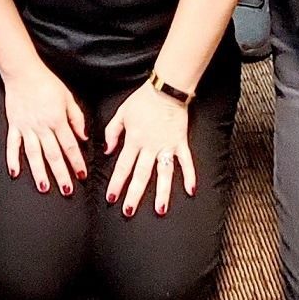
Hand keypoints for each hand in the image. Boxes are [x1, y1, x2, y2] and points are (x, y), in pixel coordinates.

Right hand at [2, 61, 87, 196]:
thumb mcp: (68, 98)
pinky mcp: (14, 125)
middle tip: (67, 191)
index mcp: (57, 120)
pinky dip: (13, 159)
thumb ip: (77, 118)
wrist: (23, 72)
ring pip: (34, 154)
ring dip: (39, 172)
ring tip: (44, 187)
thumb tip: (84, 137)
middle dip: (61, 174)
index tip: (82, 176)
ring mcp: (26, 127)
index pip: (70, 146)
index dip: (77, 162)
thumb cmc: (46, 83)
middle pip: (53, 154)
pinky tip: (15, 172)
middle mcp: (42, 126)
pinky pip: (13, 145)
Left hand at [104, 83, 195, 217]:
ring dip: (162, 192)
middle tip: (129, 211)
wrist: (166, 88)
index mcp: (134, 139)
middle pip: (141, 174)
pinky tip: (191, 190)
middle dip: (134, 194)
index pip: (123, 166)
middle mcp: (150, 146)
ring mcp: (167, 146)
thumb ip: (112, 132)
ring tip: (160, 209)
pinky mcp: (180, 143)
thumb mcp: (121, 113)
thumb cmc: (142, 100)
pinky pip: (186, 162)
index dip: (116, 183)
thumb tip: (108, 151)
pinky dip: (189, 175)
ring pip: (164, 173)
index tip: (111, 198)